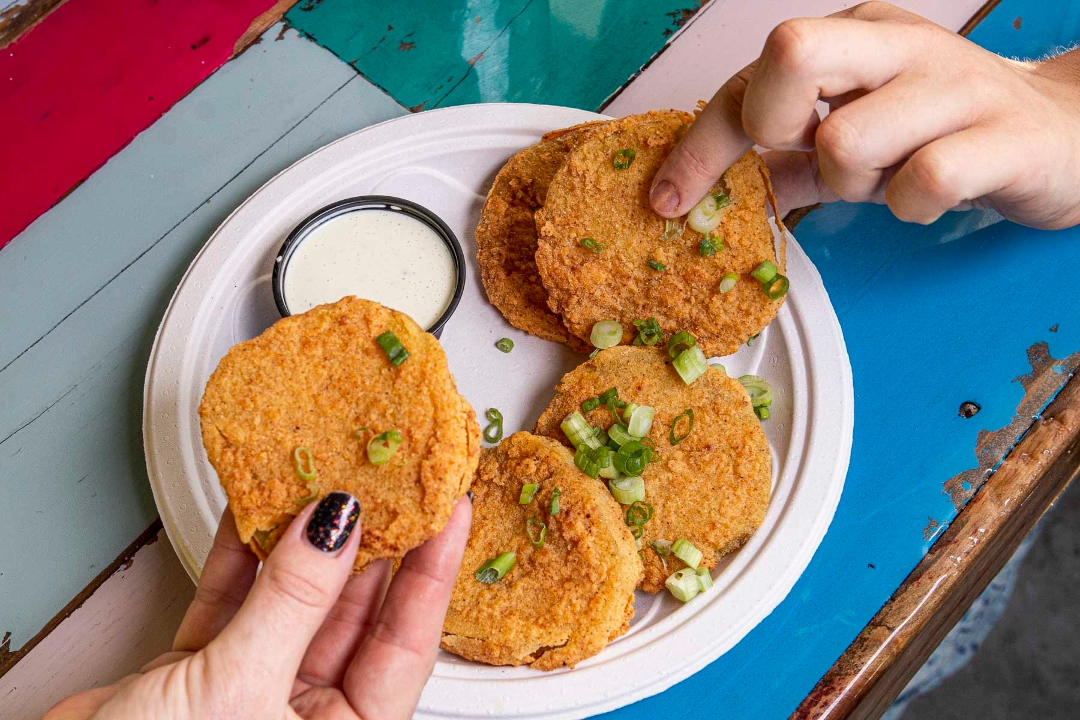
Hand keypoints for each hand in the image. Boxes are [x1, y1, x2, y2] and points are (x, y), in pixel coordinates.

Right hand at [45, 493, 471, 719]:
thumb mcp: (241, 691)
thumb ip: (292, 603)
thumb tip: (336, 527)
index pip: (407, 641)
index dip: (433, 571)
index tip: (450, 506)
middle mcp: (307, 713)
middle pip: (355, 611)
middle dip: (368, 541)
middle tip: (388, 477)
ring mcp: (254, 688)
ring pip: (292, 598)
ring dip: (300, 538)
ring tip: (325, 475)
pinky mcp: (201, 672)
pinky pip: (234, 599)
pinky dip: (239, 553)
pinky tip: (253, 506)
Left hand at [650, 1, 1079, 228]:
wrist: (1060, 133)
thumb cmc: (940, 132)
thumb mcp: (855, 139)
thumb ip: (787, 160)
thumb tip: (709, 194)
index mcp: (851, 37)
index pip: (751, 79)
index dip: (701, 145)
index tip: (669, 201)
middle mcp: (896, 44)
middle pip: (791, 52)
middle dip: (774, 128)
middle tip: (807, 157)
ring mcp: (954, 83)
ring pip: (848, 138)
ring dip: (853, 184)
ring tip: (887, 181)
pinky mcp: (1003, 136)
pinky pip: (924, 181)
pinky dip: (910, 207)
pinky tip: (926, 200)